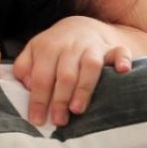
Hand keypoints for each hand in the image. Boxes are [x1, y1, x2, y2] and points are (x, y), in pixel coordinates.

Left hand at [11, 16, 132, 126]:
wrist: (81, 26)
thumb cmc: (54, 48)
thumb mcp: (33, 52)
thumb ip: (24, 67)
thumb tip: (26, 85)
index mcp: (47, 47)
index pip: (40, 76)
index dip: (38, 99)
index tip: (37, 120)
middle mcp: (70, 46)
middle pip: (65, 74)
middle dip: (60, 99)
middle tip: (58, 120)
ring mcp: (92, 46)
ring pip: (90, 66)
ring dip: (84, 88)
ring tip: (77, 109)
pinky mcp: (112, 47)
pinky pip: (120, 52)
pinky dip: (122, 60)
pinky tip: (122, 71)